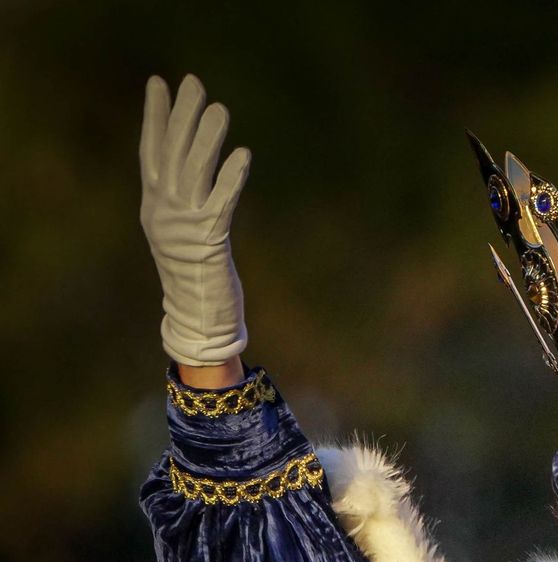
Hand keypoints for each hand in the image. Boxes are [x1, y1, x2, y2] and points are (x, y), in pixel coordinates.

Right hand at [140, 74, 250, 366]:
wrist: (197, 319)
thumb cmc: (195, 277)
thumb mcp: (183, 233)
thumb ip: (184, 202)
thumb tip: (192, 170)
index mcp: (154, 205)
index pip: (152, 150)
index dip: (156, 116)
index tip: (159, 83)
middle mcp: (163, 210)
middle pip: (173, 153)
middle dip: (182, 115)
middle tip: (194, 82)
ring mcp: (183, 225)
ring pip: (195, 172)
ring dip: (207, 138)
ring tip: (220, 108)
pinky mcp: (208, 241)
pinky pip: (221, 202)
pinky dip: (231, 178)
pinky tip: (242, 154)